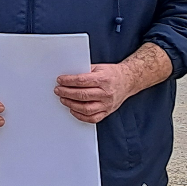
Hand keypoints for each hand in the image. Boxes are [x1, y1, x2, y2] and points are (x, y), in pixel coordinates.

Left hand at [54, 45, 170, 123]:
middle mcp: (106, 92)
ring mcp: (107, 104)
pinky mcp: (107, 111)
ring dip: (71, 104)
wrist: (128, 81)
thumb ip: (85, 71)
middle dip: (67, 93)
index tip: (60, 80)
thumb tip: (68, 76)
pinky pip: (92, 118)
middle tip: (58, 90)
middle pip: (82, 95)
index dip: (68, 81)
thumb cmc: (112, 74)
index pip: (82, 81)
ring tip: (63, 99)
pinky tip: (73, 110)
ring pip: (86, 108)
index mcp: (103, 79)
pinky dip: (81, 116)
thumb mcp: (99, 68)